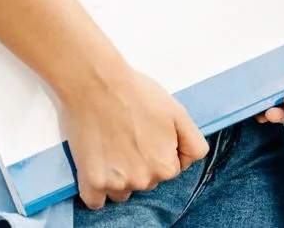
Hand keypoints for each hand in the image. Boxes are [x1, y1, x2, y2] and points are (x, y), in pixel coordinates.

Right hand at [59, 67, 206, 208]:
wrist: (98, 82)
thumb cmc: (136, 93)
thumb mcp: (178, 112)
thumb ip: (192, 143)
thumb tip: (187, 162)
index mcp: (165, 166)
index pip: (168, 170)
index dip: (159, 150)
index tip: (145, 133)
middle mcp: (142, 180)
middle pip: (144, 181)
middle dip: (139, 163)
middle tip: (127, 135)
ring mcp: (116, 183)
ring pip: (121, 191)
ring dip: (118, 176)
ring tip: (110, 145)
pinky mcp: (91, 181)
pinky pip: (96, 201)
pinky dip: (96, 188)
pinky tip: (97, 166)